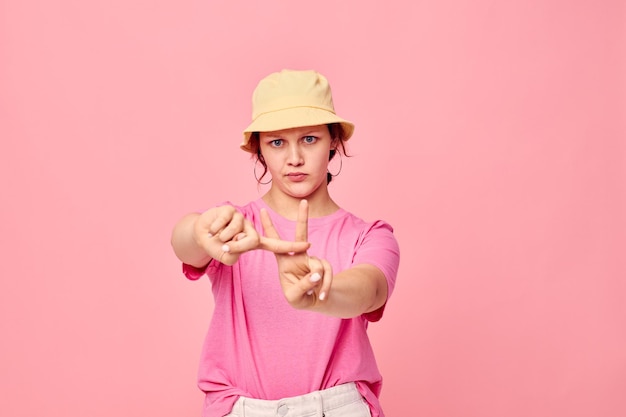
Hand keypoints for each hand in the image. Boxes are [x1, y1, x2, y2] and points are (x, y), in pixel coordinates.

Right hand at [194, 205, 309, 264]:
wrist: (200, 234)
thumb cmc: (216, 246)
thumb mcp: (227, 256)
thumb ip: (233, 252)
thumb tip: (237, 238)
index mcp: (255, 242)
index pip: (276, 246)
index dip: (293, 247)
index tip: (309, 246)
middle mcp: (251, 229)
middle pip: (250, 241)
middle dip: (234, 246)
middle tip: (223, 247)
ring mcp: (242, 218)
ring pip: (234, 232)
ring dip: (221, 238)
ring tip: (217, 236)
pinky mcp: (230, 209)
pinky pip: (223, 223)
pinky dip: (214, 229)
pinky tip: (211, 229)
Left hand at [260, 200, 332, 308]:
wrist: (315, 302)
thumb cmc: (299, 297)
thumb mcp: (295, 296)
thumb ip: (303, 285)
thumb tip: (317, 274)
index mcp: (284, 261)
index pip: (274, 242)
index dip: (269, 227)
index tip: (263, 210)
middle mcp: (298, 256)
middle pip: (301, 234)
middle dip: (303, 218)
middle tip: (304, 202)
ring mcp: (312, 259)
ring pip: (318, 263)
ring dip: (320, 280)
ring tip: (318, 294)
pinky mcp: (323, 265)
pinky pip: (327, 272)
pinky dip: (326, 285)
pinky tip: (323, 296)